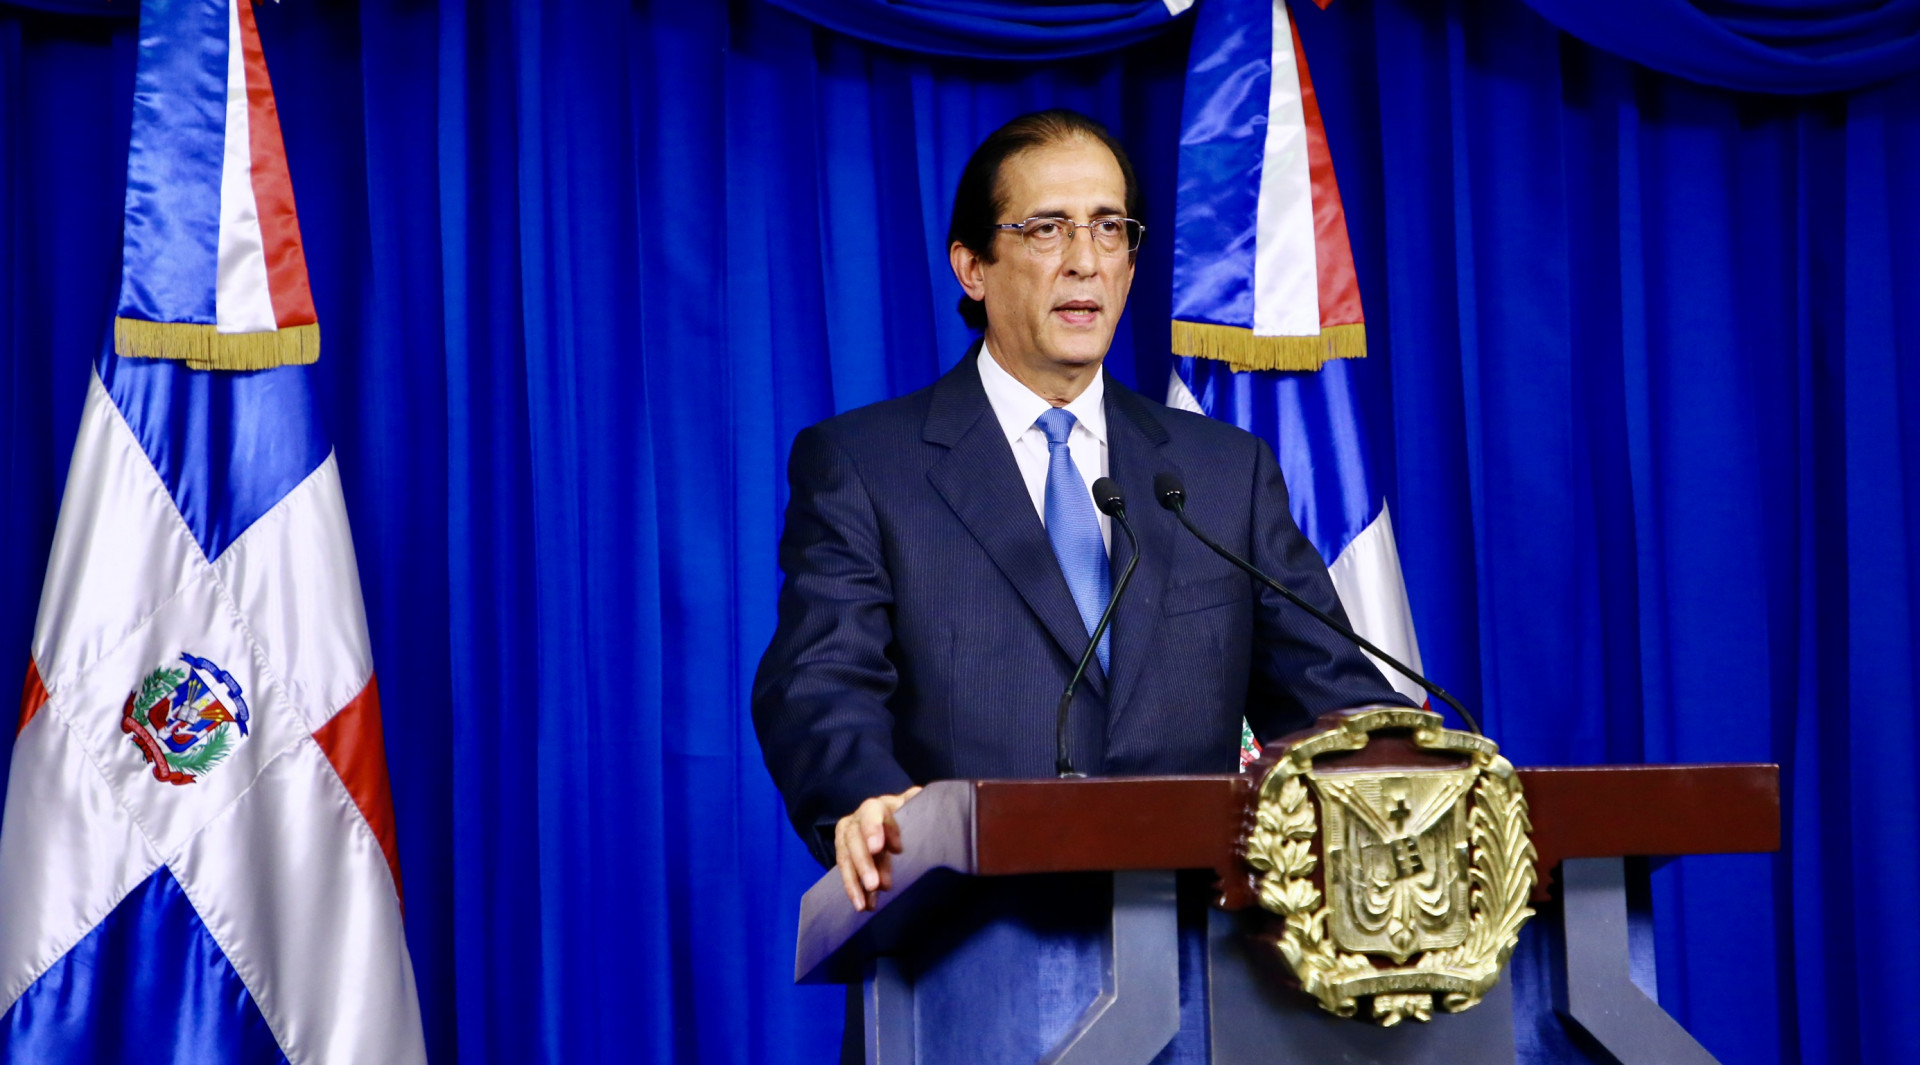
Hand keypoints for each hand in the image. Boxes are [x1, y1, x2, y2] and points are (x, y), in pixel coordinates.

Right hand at [833, 786, 923, 911]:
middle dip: (864, 862)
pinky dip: (853, 889)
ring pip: (845, 858)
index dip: (876, 830)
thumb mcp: (913, 804)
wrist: (891, 821)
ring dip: (854, 881)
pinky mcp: (844, 855)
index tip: (894, 849)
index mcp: (876, 806)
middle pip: (855, 838)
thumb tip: (921, 796)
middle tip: (875, 884)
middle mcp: (856, 819)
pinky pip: (845, 872)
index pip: (872, 813)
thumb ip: (917, 801)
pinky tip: (862, 905)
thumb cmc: (905, 813)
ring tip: (865, 903)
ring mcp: (847, 837)